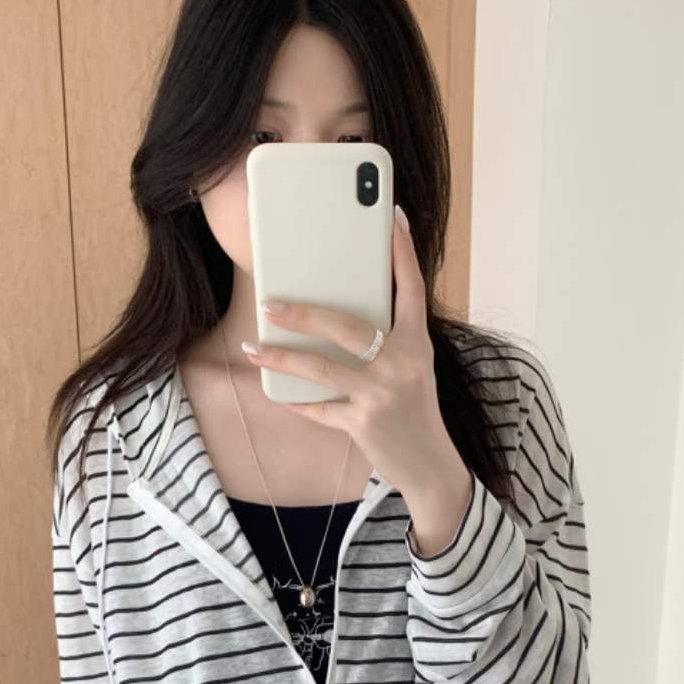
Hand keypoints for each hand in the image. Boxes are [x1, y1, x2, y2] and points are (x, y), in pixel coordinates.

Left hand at [240, 205, 466, 504]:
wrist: (430, 466)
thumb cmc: (413, 411)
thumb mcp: (411, 369)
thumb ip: (385, 342)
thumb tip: (332, 318)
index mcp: (417, 344)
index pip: (411, 288)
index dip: (402, 252)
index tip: (391, 216)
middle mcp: (404, 364)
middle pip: (346, 326)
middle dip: (303, 313)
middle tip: (269, 303)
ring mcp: (383, 394)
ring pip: (322, 367)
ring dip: (282, 356)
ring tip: (253, 347)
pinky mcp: (365, 424)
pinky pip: (320, 407)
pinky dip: (298, 402)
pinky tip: (278, 393)